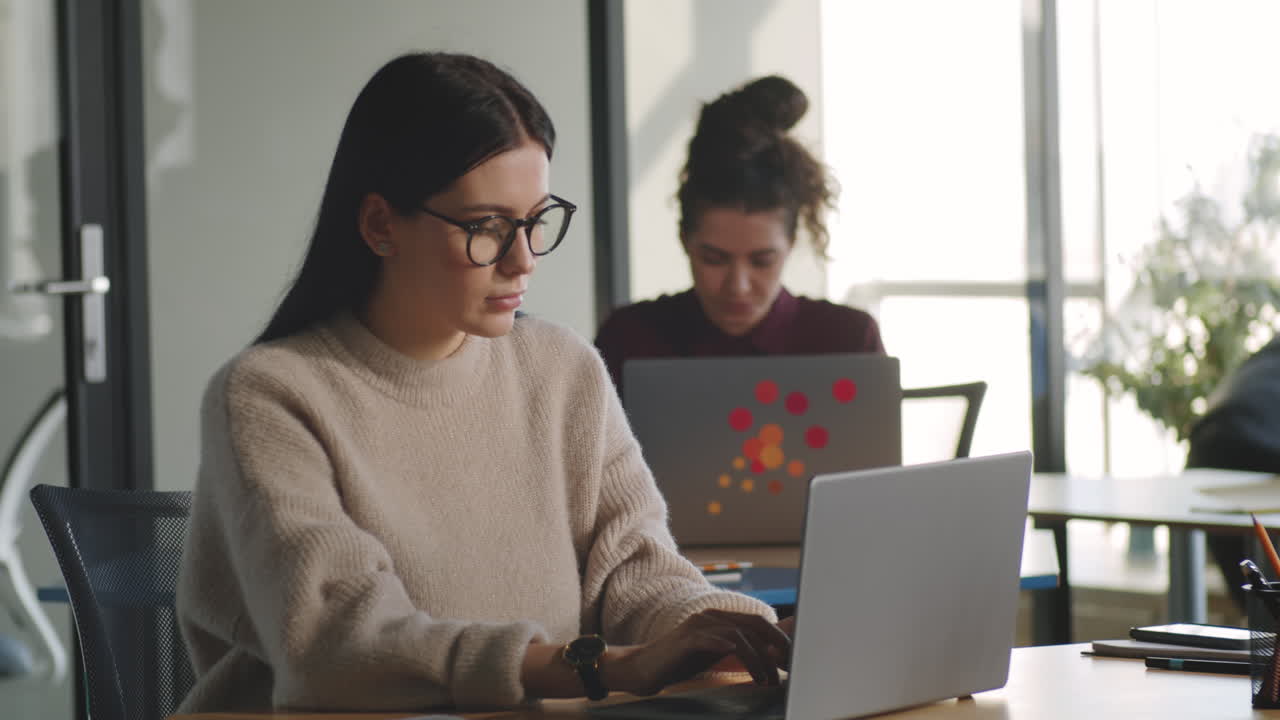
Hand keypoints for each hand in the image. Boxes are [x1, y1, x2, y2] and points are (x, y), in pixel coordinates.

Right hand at [601, 609, 790, 695]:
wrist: (643, 668)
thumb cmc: (680, 663)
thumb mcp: (714, 655)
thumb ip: (738, 651)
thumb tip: (769, 658)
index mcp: (719, 619)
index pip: (757, 622)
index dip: (778, 639)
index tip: (790, 660)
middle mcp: (711, 617)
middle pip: (753, 625)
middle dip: (773, 648)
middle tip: (783, 671)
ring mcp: (697, 626)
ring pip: (737, 634)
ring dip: (756, 658)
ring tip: (764, 680)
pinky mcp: (685, 639)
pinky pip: (710, 639)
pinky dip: (726, 645)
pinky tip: (737, 656)